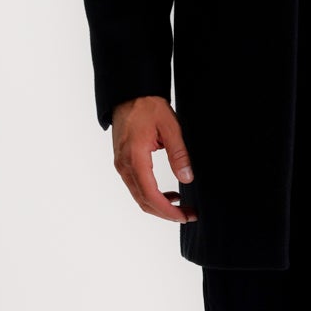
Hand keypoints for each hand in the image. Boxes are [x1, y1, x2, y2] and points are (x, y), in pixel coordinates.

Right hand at [111, 95, 196, 220]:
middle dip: (166, 213)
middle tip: (189, 215)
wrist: (129, 94)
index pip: (150, 195)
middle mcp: (124, 165)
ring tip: (182, 206)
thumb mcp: (171, 127)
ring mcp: (121, 165)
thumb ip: (179, 154)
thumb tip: (187, 179)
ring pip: (139, 197)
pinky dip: (152, 195)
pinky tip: (169, 194)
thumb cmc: (148, 106)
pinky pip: (136, 187)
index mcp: (135, 157)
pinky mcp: (123, 163)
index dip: (168, 211)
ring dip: (160, 206)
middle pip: (143, 201)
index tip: (185, 216)